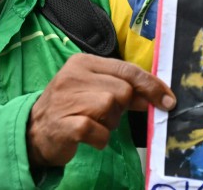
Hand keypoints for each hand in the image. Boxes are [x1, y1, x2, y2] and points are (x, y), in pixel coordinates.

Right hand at [27, 53, 175, 167]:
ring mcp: (67, 99)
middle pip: (122, 90)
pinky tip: (88, 137)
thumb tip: (154, 95)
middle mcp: (74, 76)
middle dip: (122, 108)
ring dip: (110, 124)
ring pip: (111, 108)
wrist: (33, 131)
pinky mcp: (65, 124)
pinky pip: (100, 132)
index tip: (168, 99)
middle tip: (106, 115)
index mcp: (83, 62)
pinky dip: (100, 139)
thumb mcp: (92, 89)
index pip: (127, 69)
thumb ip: (121, 87)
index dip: (151, 85)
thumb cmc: (69, 107)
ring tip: (93, 124)